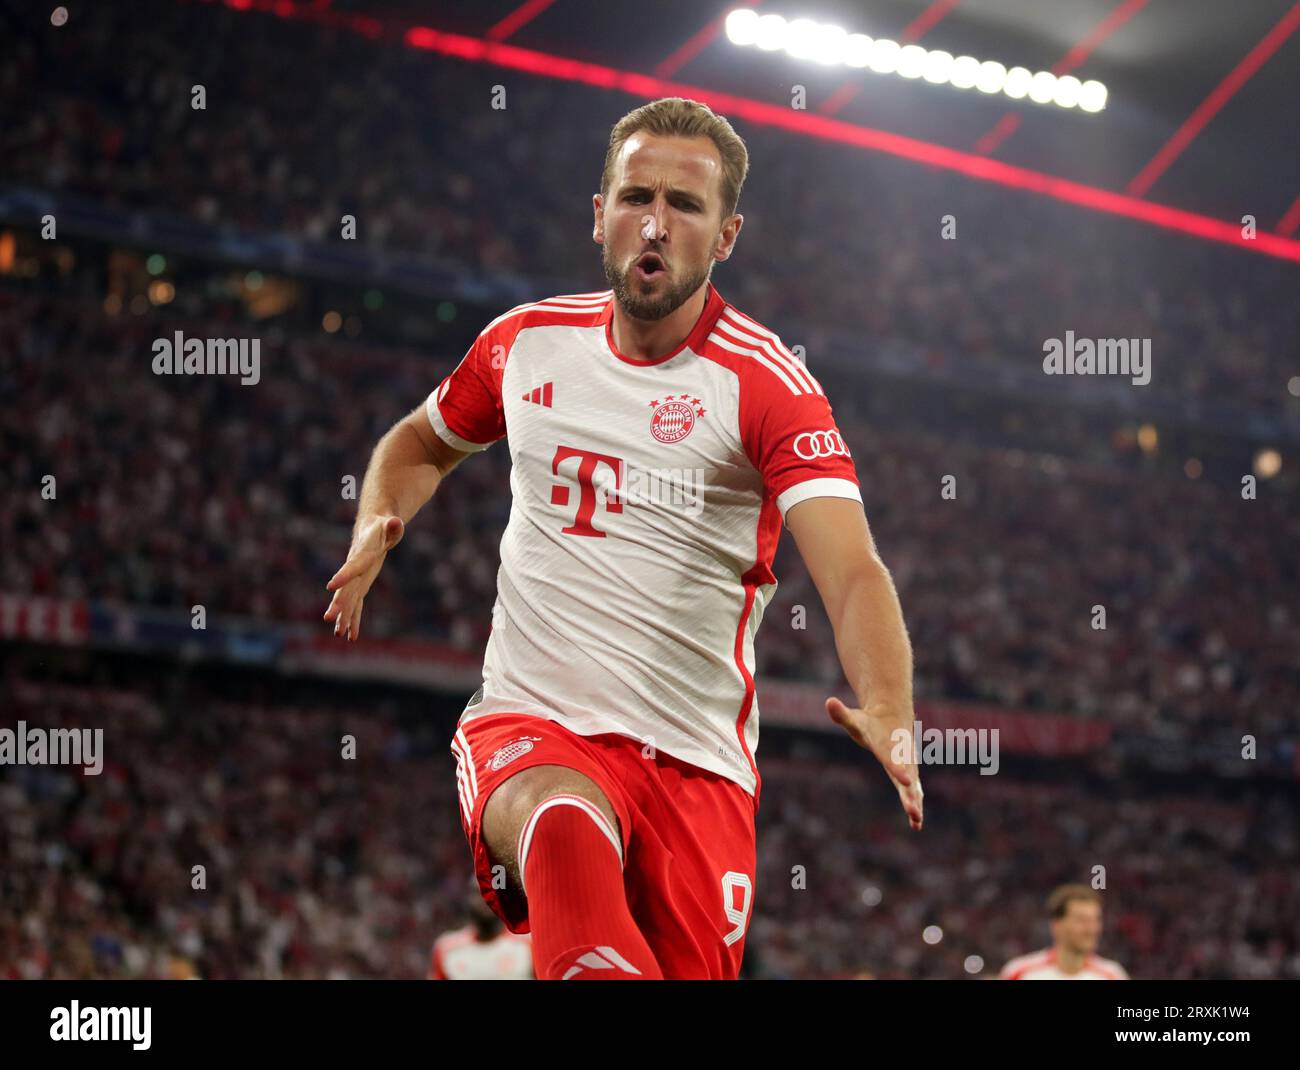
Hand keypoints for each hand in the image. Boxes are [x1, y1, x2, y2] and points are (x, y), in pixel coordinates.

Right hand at [322, 515, 404, 640]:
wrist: (372, 526)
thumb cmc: (383, 526)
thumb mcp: (390, 524)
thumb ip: (392, 525)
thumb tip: (395, 522)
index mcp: (361, 554)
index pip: (352, 566)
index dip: (343, 576)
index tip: (330, 586)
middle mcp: (355, 569)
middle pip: (346, 587)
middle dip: (338, 603)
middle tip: (329, 618)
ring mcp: (356, 579)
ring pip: (348, 600)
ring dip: (344, 617)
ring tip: (339, 635)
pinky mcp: (361, 585)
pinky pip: (356, 604)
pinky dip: (354, 618)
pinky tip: (351, 635)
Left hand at [826, 696, 923, 829]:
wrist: (893, 718)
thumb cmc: (869, 722)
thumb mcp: (855, 720)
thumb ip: (842, 714)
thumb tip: (829, 702)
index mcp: (888, 746)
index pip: (892, 759)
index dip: (898, 769)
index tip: (906, 780)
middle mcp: (902, 758)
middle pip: (906, 778)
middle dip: (909, 793)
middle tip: (912, 808)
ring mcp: (908, 768)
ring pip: (913, 788)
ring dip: (915, 803)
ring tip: (916, 819)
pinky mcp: (909, 775)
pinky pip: (913, 792)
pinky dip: (915, 805)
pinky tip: (916, 825)